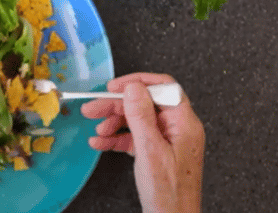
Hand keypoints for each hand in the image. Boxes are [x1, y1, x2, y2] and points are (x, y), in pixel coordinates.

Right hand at [80, 73, 204, 212]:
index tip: (115, 87)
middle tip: (93, 108)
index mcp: (184, 123)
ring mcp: (167, 140)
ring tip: (96, 129)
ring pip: (136, 119)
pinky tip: (100, 142)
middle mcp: (177, 128)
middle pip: (144, 104)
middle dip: (117, 105)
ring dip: (113, 122)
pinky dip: (116, 138)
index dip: (138, 83)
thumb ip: (141, 116)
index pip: (164, 88)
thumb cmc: (168, 193)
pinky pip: (134, 137)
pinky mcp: (156, 152)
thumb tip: (133, 88)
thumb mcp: (150, 150)